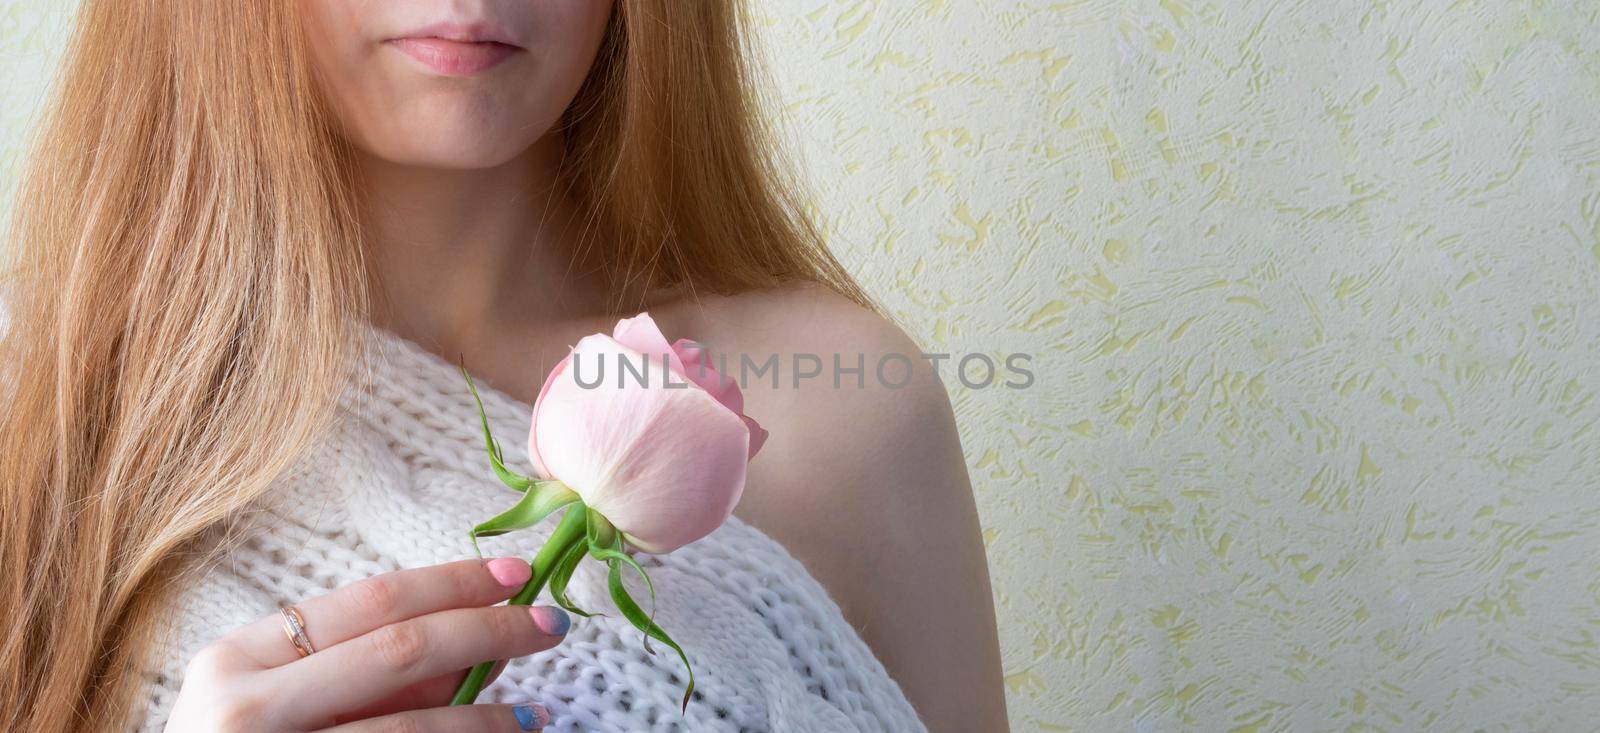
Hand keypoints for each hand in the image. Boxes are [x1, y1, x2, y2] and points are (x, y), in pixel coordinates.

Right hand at [164, 558, 570, 731]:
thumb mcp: (273, 705)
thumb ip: (361, 673)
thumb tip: (473, 646)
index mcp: (237, 660)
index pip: (370, 601)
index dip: (454, 583)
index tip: (517, 577)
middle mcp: (248, 709)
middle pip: (401, 649)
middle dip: (490, 632)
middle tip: (552, 626)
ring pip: (414, 725)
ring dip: (488, 717)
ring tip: (537, 713)